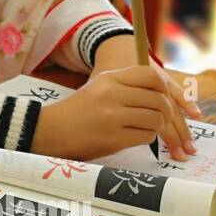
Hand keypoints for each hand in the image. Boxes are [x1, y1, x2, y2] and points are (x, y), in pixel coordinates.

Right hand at [32, 63, 199, 161]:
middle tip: (159, 118)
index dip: (163, 88)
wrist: (51, 130)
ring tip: (145, 128)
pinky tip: (134, 136)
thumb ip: (127, 85)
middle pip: (158, 101)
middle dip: (164, 112)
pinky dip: (146, 138)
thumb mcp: (100, 87)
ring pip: (155, 119)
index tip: (160, 97)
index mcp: (109, 78)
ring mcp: (112, 117)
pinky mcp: (113, 138)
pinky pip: (146, 136)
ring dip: (156, 126)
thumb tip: (164, 92)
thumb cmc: (80, 110)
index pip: (151, 76)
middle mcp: (111, 94)